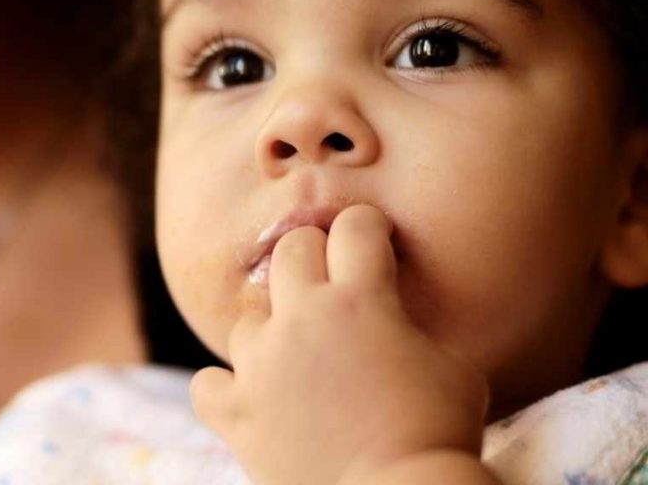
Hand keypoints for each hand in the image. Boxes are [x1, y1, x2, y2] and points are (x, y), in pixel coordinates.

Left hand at [190, 204, 489, 484]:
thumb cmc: (439, 433)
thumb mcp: (452, 367)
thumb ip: (410, 329)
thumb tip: (392, 323)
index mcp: (361, 299)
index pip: (356, 226)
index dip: (368, 228)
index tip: (373, 242)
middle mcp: (302, 319)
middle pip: (291, 250)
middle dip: (313, 257)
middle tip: (331, 286)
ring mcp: (262, 364)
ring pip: (247, 321)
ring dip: (271, 336)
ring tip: (296, 363)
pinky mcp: (237, 411)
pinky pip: (206, 384)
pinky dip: (224, 389)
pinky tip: (247, 397)